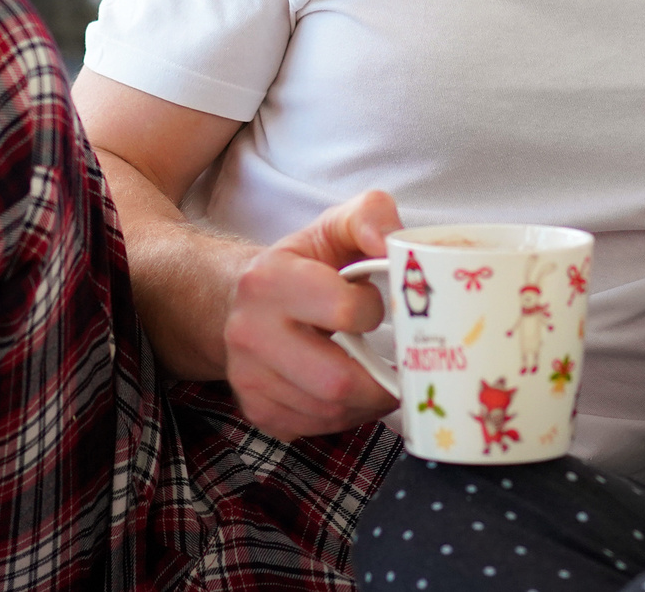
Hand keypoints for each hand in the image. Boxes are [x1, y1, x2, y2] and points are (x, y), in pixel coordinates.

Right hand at [221, 190, 402, 440]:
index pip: (345, 311)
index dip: (374, 310)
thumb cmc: (303, 265)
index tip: (374, 304)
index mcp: (269, 280)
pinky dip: (345, 416)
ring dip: (367, 401)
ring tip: (376, 375)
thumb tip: (395, 244)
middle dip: (380, 379)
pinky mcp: (257, 410)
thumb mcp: (334, 226)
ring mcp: (248, 378)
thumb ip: (370, 216)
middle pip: (337, 381)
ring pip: (329, 412)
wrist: (244, 300)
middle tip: (399, 364)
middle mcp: (249, 333)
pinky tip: (350, 391)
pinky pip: (315, 428)